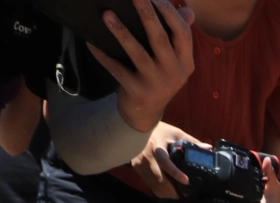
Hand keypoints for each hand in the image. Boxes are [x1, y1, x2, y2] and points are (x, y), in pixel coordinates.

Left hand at [88, 0, 195, 134]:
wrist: (145, 113)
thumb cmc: (157, 77)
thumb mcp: (172, 60)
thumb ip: (177, 36)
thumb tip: (188, 11)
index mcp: (185, 62)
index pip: (183, 33)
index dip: (170, 13)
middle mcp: (175, 73)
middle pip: (159, 38)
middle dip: (147, 14)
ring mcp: (157, 84)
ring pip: (137, 53)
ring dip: (121, 31)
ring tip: (107, 14)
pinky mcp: (138, 92)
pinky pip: (117, 69)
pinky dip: (103, 56)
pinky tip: (91, 42)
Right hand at [128, 122, 204, 198]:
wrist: (138, 126)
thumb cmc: (160, 131)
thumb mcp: (176, 133)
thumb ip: (192, 142)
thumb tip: (208, 148)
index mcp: (157, 147)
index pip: (165, 162)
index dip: (175, 173)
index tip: (187, 181)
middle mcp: (147, 157)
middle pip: (160, 179)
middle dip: (174, 190)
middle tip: (187, 196)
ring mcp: (140, 164)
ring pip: (154, 184)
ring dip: (167, 193)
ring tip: (180, 197)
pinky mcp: (137, 168)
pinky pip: (149, 184)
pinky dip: (160, 191)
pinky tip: (169, 193)